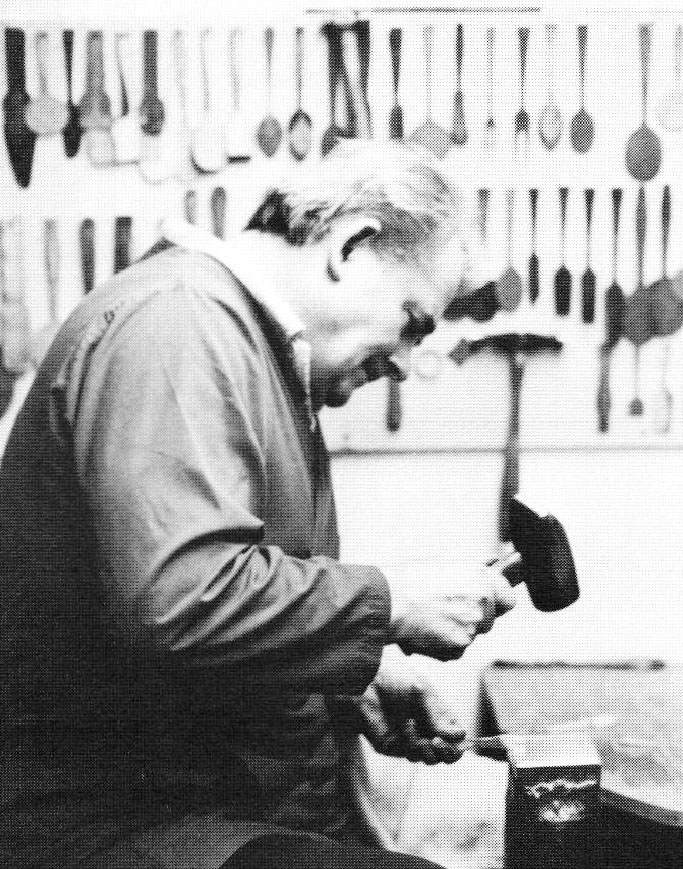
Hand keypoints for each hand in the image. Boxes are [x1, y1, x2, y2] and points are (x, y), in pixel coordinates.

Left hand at [332, 646, 466, 763]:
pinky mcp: (393, 747)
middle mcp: (426, 729)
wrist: (365, 681)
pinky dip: (412, 743)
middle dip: (448, 752)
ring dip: (429, 748)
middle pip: (447, 754)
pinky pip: (411, 754)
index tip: (459, 739)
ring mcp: (410, 739)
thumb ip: (439, 716)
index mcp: (437, 714)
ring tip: (421, 731)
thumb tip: (460, 736)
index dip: (460, 742)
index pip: (456, 737)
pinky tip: (406, 727)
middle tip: (439, 741)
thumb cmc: (395, 679)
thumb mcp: (422, 693)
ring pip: (430, 758)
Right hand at [388, 563, 515, 660]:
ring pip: (471, 635)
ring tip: (430, 620)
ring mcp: (474, 623)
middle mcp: (484, 599)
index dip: (497, 603)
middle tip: (447, 613)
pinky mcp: (461, 644)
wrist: (391, 602)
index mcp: (481, 577)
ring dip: (456, 633)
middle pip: (490, 620)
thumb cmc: (410, 581)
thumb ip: (472, 569)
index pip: (508, 598)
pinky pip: (457, 650)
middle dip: (473, 620)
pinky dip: (444, 647)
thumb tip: (493, 560)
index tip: (486, 605)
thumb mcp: (444, 566)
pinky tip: (426, 633)